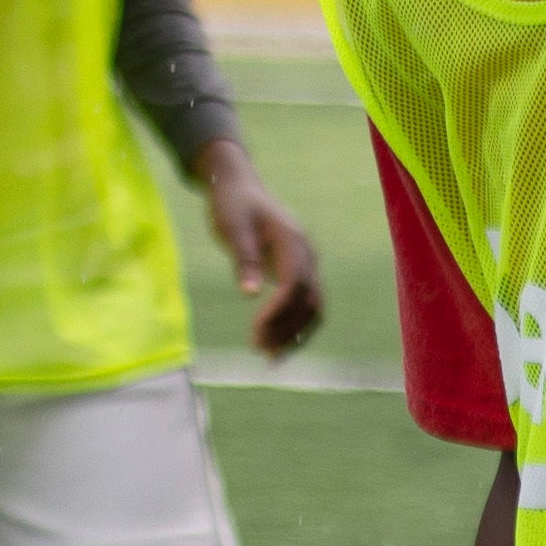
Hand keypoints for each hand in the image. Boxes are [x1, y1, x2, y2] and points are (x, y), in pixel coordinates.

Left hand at [209, 152, 329, 355]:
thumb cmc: (232, 206)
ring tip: (270, 358)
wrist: (240, 188)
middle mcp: (307, 254)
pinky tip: (278, 347)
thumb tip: (249, 294)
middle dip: (287, 328)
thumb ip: (243, 259)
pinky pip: (306, 305)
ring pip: (313, 307)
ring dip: (295, 334)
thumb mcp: (231, 227)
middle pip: (309, 300)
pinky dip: (296, 328)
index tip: (256, 329)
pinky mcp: (301, 273)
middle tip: (259, 350)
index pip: (295, 283)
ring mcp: (308, 264)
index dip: (279, 310)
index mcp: (292, 240)